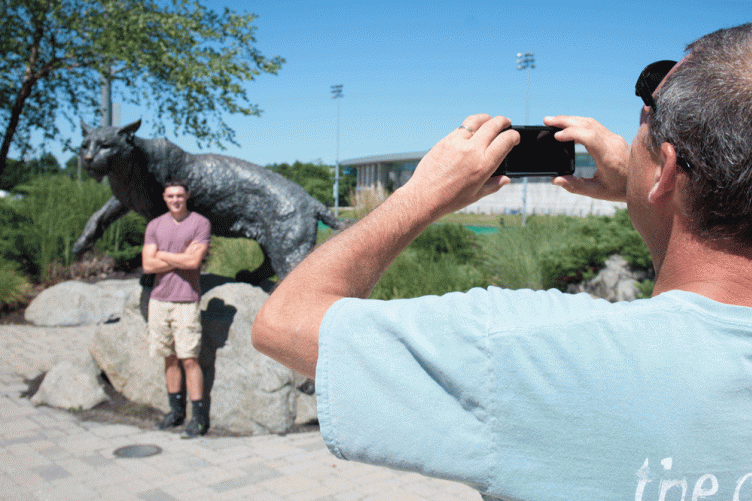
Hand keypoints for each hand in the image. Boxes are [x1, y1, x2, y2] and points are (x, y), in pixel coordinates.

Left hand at [400, 114, 519, 216]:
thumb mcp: (476, 195)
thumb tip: (506, 179)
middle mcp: (472, 150)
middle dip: (504, 122)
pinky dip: (469, 127)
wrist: (424, 196)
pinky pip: (461, 128)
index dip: (514, 136)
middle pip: (494, 124)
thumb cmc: (450, 199)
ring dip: (486, 118)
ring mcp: (457, 143)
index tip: (515, 137)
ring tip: (489, 122)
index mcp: (484, 164)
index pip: (506, 140)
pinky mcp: (444, 140)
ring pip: (476, 120)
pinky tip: (471, 132)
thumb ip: (494, 185)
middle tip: (506, 123)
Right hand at [544, 116, 629, 202]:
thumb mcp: (597, 192)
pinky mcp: (613, 138)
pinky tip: (568, 127)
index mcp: (609, 157)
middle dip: (566, 120)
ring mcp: (614, 138)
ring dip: (571, 119)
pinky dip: (579, 124)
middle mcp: (613, 143)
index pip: (589, 136)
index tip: (556, 136)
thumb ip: (575, 186)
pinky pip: (595, 126)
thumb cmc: (620, 190)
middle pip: (588, 124)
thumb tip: (556, 180)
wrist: (643, 183)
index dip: (571, 133)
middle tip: (547, 120)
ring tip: (554, 121)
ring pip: (591, 122)